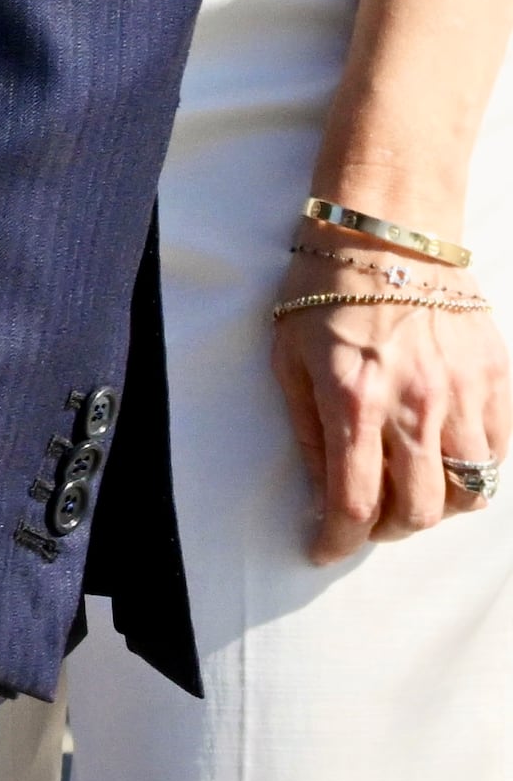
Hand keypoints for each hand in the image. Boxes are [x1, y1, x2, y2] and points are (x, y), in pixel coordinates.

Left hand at [275, 270, 512, 560]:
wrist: (386, 232)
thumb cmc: (323, 288)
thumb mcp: (288, 356)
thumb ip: (308, 429)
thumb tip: (320, 490)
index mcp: (354, 400)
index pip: (354, 501)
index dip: (336, 538)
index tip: (323, 548)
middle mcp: (416, 406)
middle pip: (417, 510)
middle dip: (387, 530)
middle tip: (368, 520)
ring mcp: (463, 395)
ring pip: (469, 492)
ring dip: (436, 508)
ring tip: (410, 494)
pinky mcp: (496, 379)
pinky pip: (499, 453)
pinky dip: (476, 473)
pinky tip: (447, 462)